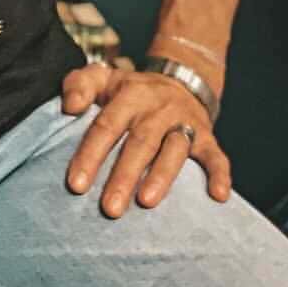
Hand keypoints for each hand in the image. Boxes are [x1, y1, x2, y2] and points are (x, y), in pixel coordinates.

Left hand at [60, 60, 231, 217]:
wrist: (180, 79)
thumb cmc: (130, 90)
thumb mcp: (102, 77)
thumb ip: (79, 85)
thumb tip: (68, 106)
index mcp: (128, 95)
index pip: (106, 125)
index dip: (90, 155)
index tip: (76, 185)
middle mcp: (157, 108)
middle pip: (139, 142)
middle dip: (123, 176)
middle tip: (109, 209)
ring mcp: (184, 122)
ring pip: (174, 149)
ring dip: (161, 176)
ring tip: (146, 202)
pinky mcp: (207, 136)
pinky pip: (215, 155)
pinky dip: (219, 174)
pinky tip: (217, 196)